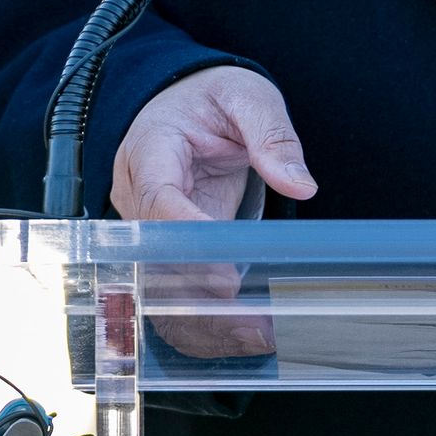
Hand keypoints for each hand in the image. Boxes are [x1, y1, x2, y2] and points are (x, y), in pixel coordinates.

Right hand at [116, 67, 315, 359]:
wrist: (187, 105)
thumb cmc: (213, 99)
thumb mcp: (247, 96)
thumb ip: (271, 134)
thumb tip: (298, 181)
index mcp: (149, 149)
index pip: (157, 200)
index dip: (186, 240)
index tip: (226, 274)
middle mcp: (136, 195)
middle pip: (153, 258)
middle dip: (199, 296)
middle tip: (254, 322)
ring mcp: (145, 229)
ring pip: (157, 288)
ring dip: (201, 321)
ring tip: (257, 337)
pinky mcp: (163, 252)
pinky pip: (171, 294)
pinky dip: (203, 323)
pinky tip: (244, 338)